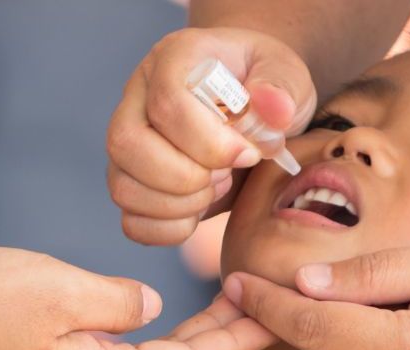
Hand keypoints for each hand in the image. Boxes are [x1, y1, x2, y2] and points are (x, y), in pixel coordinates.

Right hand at [0, 247, 275, 349]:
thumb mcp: (57, 289)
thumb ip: (118, 301)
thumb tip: (146, 308)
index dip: (236, 338)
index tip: (272, 317)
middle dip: (219, 335)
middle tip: (259, 305)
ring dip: (185, 336)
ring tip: (226, 306)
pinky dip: (143, 340)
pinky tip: (158, 321)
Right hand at [107, 27, 314, 244]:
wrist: (257, 109)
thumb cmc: (268, 87)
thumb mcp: (287, 74)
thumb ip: (283, 87)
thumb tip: (275, 108)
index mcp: (174, 61)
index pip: (167, 103)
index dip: (210, 142)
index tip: (248, 154)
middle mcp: (138, 97)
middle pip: (127, 144)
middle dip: (186, 176)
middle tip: (228, 174)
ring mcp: (130, 141)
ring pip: (123, 186)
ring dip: (179, 204)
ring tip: (217, 187)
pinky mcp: (134, 180)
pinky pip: (132, 220)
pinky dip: (169, 229)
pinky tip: (201, 211)